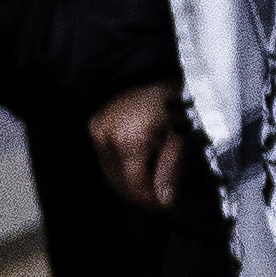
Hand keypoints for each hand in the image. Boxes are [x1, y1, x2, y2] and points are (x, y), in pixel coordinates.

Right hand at [90, 82, 185, 210]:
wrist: (149, 70)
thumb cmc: (171, 97)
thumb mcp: (180, 134)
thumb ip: (171, 169)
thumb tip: (166, 200)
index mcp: (128, 142)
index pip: (134, 186)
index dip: (151, 200)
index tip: (169, 206)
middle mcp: (106, 140)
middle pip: (120, 183)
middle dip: (143, 194)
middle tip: (164, 199)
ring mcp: (97, 135)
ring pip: (111, 174)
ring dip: (132, 183)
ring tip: (155, 185)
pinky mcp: (94, 130)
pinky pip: (107, 160)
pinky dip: (123, 168)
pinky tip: (141, 167)